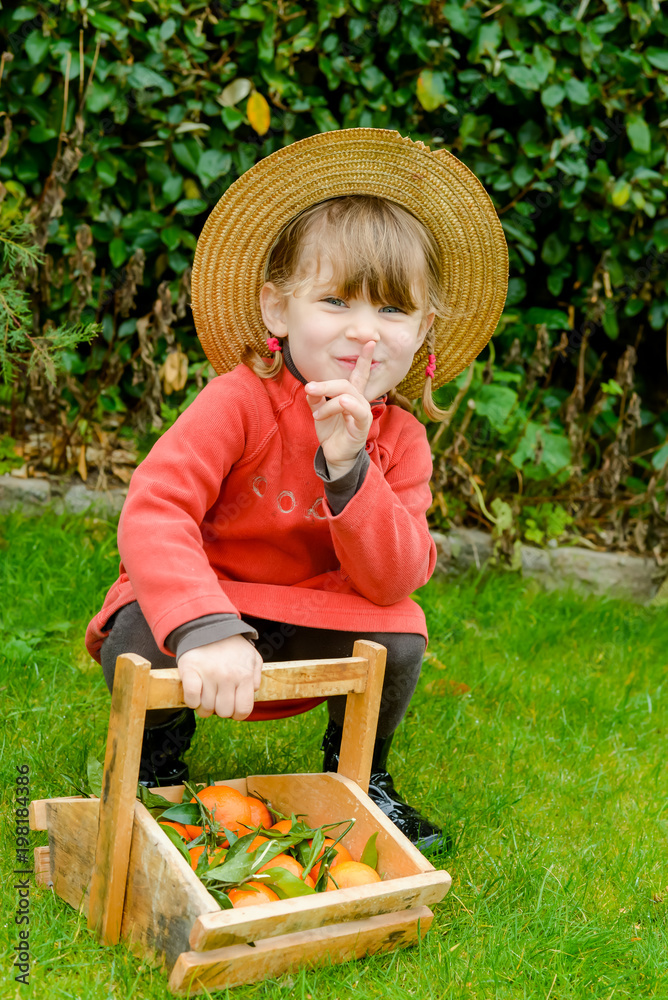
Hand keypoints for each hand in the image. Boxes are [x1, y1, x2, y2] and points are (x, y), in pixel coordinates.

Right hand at [177, 634, 262, 720]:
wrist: (208, 626)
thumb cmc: (231, 645)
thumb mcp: (252, 658)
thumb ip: (255, 676)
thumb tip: (252, 691)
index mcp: (244, 676)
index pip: (243, 710)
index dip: (237, 714)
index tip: (232, 708)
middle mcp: (227, 677)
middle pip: (224, 712)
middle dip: (220, 709)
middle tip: (217, 699)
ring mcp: (209, 675)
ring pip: (206, 708)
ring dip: (205, 706)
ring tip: (206, 694)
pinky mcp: (190, 671)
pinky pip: (191, 699)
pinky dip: (192, 701)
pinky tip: (195, 695)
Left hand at [304, 340, 374, 472]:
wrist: (334, 456)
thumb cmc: (331, 432)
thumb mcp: (319, 411)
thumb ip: (316, 397)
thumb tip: (310, 387)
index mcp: (352, 396)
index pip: (359, 374)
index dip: (364, 359)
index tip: (370, 342)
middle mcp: (359, 402)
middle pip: (346, 384)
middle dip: (326, 384)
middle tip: (309, 388)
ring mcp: (362, 414)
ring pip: (348, 395)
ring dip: (329, 401)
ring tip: (316, 413)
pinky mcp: (361, 427)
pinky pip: (359, 412)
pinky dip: (349, 405)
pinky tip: (341, 402)